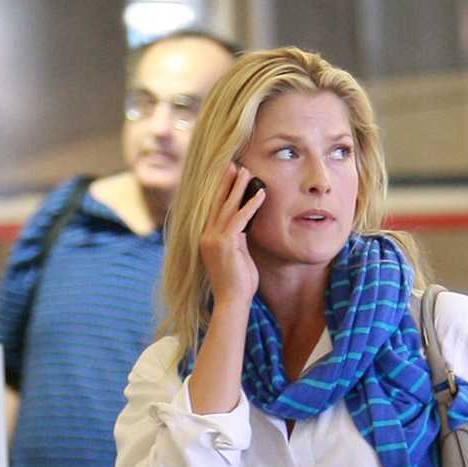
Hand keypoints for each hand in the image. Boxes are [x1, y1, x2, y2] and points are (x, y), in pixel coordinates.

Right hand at [199, 163, 266, 310]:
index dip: (221, 191)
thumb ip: (238, 239)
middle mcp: (206, 236)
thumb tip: (244, 224)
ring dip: (239, 187)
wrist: (232, 302)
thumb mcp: (237, 256)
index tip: (228, 175)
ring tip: (247, 172)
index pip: (214, 209)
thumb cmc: (238, 284)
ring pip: (228, 207)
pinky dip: (251, 205)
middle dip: (227, 182)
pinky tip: (260, 194)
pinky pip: (240, 218)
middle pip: (217, 203)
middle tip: (234, 164)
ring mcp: (214, 239)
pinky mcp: (226, 243)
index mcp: (206, 239)